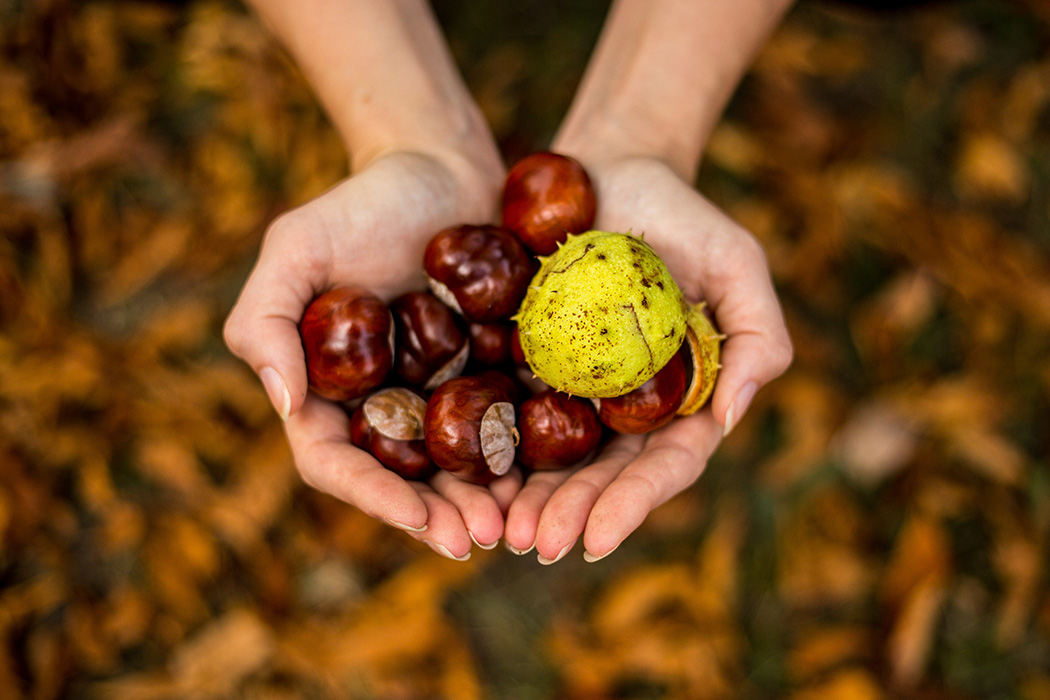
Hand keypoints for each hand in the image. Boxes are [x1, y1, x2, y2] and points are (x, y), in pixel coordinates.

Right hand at [224, 150, 521, 558]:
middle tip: (480, 539)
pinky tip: (549, 477)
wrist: (441, 168)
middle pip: (401, 479)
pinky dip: (521, 459)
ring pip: (455, 466)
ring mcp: (437, 394)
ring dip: (482, 501)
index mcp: (328, 390)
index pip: (335, 461)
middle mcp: (381, 403)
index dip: (373, 497)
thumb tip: (285, 405)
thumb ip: (265, 320)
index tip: (418, 519)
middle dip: (437, 515)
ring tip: (517, 524)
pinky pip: (504, 426)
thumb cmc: (362, 201)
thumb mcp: (297, 245)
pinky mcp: (488, 375)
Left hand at [504, 156, 792, 562]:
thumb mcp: (737, 263)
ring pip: (554, 457)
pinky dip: (493, 448)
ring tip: (499, 530)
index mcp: (681, 398)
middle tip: (534, 544)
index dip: (632, 505)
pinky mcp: (528, 364)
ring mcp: (575, 389)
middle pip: (602, 475)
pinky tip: (468, 474)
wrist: (611, 171)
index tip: (596, 542)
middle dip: (572, 514)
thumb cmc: (684, 215)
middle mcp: (627, 406)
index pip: (663, 465)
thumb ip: (759, 336)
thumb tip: (731, 416)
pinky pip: (508, 411)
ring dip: (529, 498)